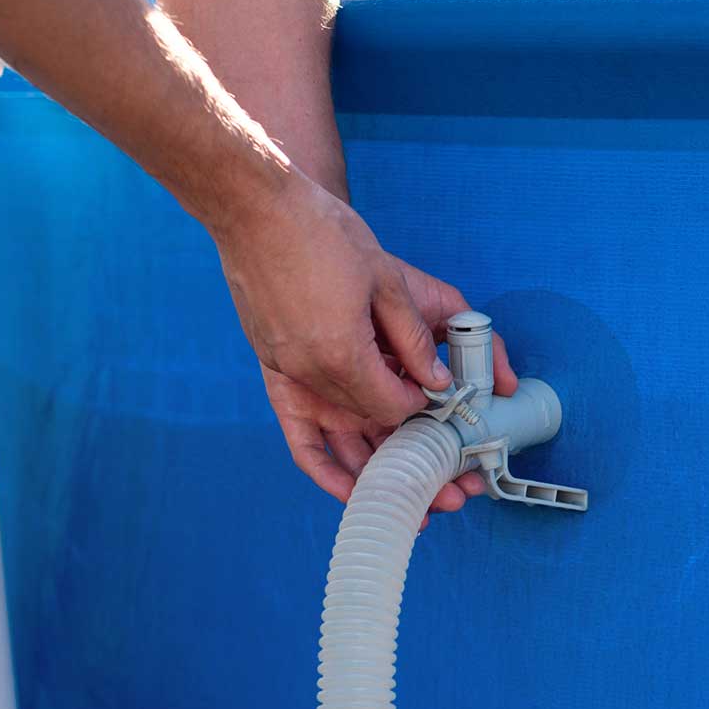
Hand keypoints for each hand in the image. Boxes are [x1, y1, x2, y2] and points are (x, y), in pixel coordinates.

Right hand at [212, 172, 516, 514]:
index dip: (427, 413)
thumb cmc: (322, 234)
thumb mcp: (386, 282)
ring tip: (412, 500)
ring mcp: (287, 375)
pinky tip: (349, 489)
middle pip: (371, 433)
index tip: (447, 410)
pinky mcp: (273, 369)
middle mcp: (310, 376)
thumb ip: (415, 340)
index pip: (397, 408)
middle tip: (453, 489)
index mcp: (342, 356)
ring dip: (376, 472)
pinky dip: (326, 467)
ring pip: (339, 441)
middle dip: (413, 458)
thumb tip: (439, 381)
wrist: (255, 208)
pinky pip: (300, 436)